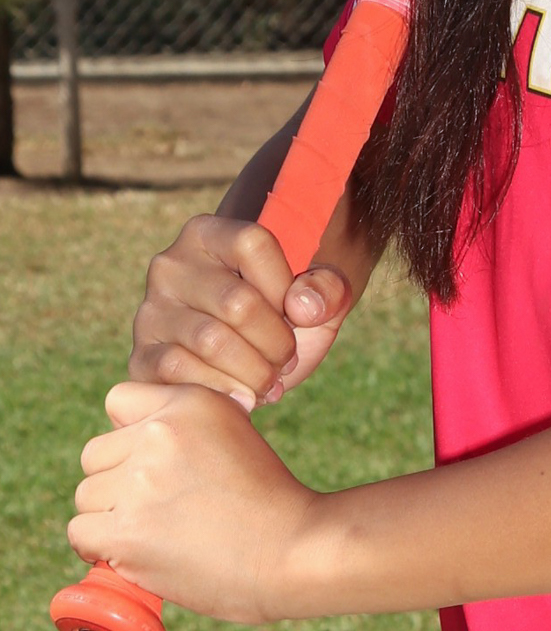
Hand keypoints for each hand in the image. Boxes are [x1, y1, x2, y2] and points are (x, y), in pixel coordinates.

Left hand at [70, 383, 330, 623]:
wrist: (296, 551)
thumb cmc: (270, 504)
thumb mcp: (235, 435)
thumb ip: (185, 428)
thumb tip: (130, 443)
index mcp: (191, 402)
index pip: (118, 401)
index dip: (130, 434)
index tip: (155, 463)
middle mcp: (161, 433)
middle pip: (95, 455)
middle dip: (117, 481)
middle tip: (159, 507)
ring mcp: (141, 481)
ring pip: (87, 495)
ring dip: (110, 518)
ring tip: (156, 533)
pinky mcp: (128, 530)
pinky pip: (81, 532)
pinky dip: (99, 548)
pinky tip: (132, 552)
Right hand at [131, 216, 352, 408]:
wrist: (246, 362)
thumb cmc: (283, 319)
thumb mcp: (318, 298)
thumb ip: (328, 289)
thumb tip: (303, 307)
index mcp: (208, 233)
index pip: (253, 243)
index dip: (286, 285)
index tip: (299, 314)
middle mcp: (170, 265)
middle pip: (237, 302)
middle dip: (277, 342)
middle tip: (287, 360)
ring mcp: (151, 311)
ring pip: (211, 341)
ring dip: (255, 372)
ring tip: (270, 381)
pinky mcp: (142, 356)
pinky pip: (180, 372)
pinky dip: (223, 391)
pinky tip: (244, 397)